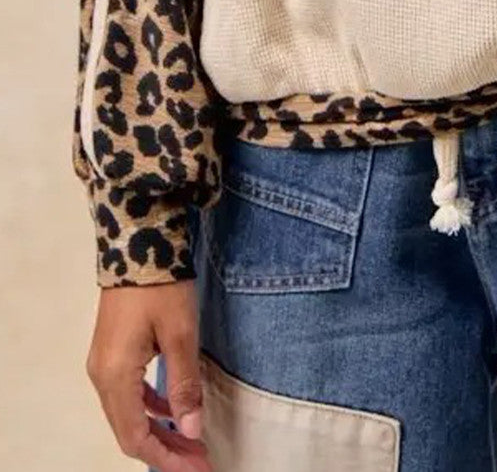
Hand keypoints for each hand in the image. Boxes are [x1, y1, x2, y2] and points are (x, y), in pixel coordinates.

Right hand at [87, 279, 211, 471]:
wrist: (138, 240)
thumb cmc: (160, 286)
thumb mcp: (180, 333)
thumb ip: (184, 384)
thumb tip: (190, 431)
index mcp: (115, 376)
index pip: (136, 438)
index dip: (168, 459)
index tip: (199, 467)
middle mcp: (102, 376)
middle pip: (130, 432)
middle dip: (166, 451)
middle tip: (201, 459)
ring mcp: (104, 364)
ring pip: (128, 415)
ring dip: (159, 431)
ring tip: (193, 440)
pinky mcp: (112, 352)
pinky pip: (128, 394)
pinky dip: (151, 408)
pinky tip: (175, 408)